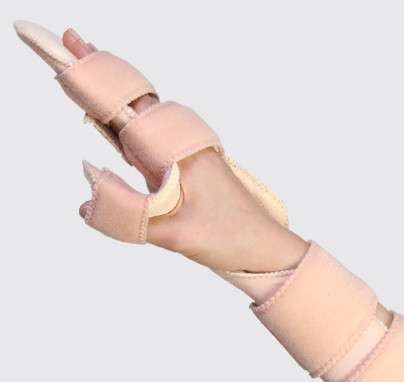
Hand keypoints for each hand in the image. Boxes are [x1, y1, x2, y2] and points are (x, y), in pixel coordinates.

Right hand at [62, 29, 308, 271]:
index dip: (96, 80)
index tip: (69, 47)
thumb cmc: (232, 238)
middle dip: (103, 76)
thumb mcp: (175, 233)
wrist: (265, 247)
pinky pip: (156, 140)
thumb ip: (128, 216)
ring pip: (146, 120)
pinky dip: (133, 127)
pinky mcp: (193, 169)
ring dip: (117, 99)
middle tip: (71, 43)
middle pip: (136, 104)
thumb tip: (85, 204)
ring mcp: (189, 156)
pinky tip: (123, 126)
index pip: (128, 108)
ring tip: (90, 79)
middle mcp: (184, 145)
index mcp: (180, 151)